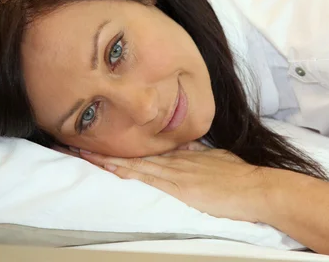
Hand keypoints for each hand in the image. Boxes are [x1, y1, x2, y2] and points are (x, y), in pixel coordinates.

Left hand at [77, 143, 273, 222]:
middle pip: (131, 152)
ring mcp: (176, 172)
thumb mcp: (215, 158)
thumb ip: (197, 153)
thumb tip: (185, 147)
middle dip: (102, 148)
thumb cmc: (239, 176)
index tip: (96, 140)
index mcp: (182, 154)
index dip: (118, 144)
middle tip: (72, 140)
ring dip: (106, 157)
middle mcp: (174, 159)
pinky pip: (147, 178)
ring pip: (134, 162)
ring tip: (79, 151)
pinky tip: (108, 168)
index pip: (143, 148)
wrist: (255, 188)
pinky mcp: (180, 187)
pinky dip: (126, 171)